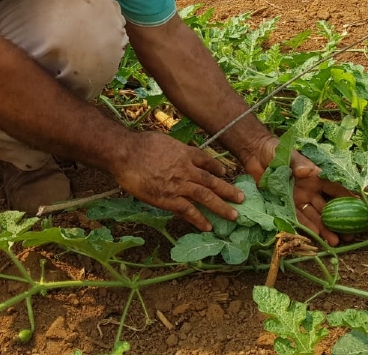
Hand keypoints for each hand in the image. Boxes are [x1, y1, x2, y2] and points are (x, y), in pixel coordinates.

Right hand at [112, 132, 244, 230]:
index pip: (206, 161)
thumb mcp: (163, 140)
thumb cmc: (139, 144)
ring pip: (205, 197)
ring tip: (234, 216)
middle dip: (228, 190)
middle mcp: (186, 169)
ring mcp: (179, 185)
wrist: (125, 153)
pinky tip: (208, 227)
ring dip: (221, 207)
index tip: (225, 172)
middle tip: (242, 199)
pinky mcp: (168, 199)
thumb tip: (173, 151)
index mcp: (185, 153)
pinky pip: (188, 211)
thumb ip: (172, 149)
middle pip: (212, 181)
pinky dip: (199, 219)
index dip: (217, 167)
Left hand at [241, 135, 353, 246]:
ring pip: (315, 216)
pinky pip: (298, 218)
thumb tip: (307, 172)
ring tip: (335, 242)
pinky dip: (307, 227)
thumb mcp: (288, 154)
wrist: (256, 154)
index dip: (348, 197)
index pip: (335, 188)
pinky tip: (316, 237)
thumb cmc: (275, 150)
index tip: (360, 209)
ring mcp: (299, 198)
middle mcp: (310, 189)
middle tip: (349, 235)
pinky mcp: (285, 204)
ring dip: (324, 229)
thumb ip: (298, 164)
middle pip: (327, 207)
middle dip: (338, 221)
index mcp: (315, 176)